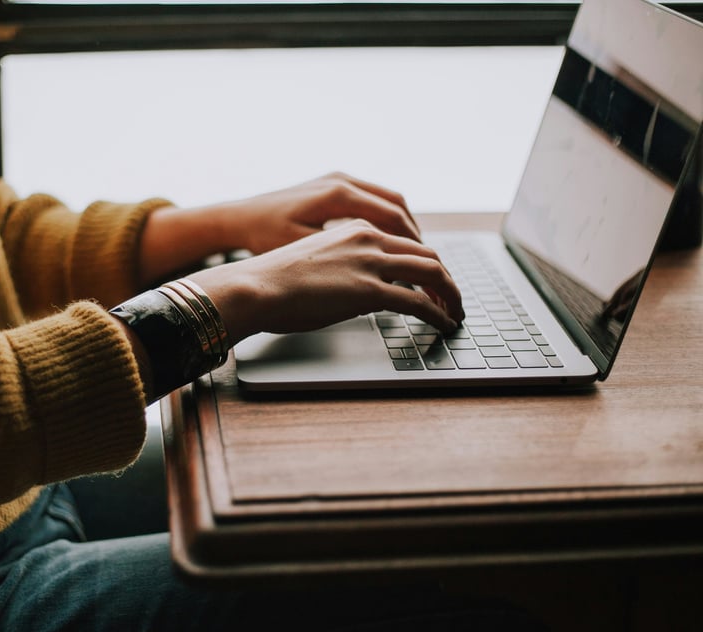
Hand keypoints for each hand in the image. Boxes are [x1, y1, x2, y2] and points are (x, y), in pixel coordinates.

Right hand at [187, 219, 463, 344]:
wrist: (254, 286)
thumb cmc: (272, 280)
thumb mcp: (314, 262)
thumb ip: (343, 267)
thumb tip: (358, 291)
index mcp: (354, 228)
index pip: (405, 241)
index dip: (425, 262)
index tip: (432, 280)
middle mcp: (368, 238)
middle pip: (426, 253)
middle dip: (446, 278)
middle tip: (452, 298)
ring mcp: (370, 262)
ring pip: (432, 272)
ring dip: (450, 294)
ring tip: (455, 312)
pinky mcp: (370, 290)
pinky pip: (419, 301)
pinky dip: (438, 313)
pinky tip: (444, 324)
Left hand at [217, 171, 420, 254]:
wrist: (238, 218)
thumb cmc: (264, 237)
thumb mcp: (304, 251)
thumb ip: (343, 259)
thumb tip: (382, 276)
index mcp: (338, 195)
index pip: (393, 218)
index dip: (413, 246)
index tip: (426, 268)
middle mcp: (342, 181)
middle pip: (397, 206)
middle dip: (416, 237)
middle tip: (429, 264)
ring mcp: (337, 179)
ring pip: (388, 200)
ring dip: (404, 227)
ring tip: (415, 255)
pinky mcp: (332, 184)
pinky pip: (372, 199)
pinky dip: (387, 219)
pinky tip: (389, 242)